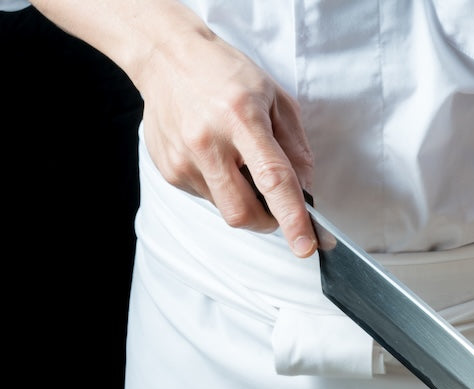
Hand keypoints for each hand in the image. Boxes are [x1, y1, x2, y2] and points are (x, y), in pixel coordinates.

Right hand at [136, 30, 316, 255]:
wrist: (167, 57)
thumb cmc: (226, 73)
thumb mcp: (275, 98)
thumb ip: (295, 149)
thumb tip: (306, 193)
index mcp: (241, 118)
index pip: (272, 180)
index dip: (293, 218)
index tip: (306, 246)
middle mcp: (208, 141)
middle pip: (243, 212)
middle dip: (267, 221)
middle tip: (275, 204)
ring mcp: (183, 159)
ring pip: (225, 210)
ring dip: (243, 200)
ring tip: (238, 162)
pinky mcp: (169, 170)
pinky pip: (206, 198)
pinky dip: (221, 188)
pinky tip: (216, 157)